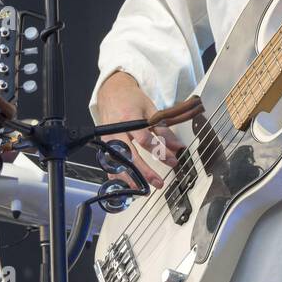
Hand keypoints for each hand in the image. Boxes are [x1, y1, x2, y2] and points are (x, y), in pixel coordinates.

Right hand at [96, 72, 185, 190]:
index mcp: (129, 119)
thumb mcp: (150, 110)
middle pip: (129, 156)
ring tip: (141, 190)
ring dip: (128, 178)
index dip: (159, 152)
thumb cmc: (131, 99)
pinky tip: (124, 186)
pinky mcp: (103, 144)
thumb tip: (178, 147)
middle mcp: (116, 131)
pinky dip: (116, 176)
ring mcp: (107, 139)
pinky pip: (108, 164)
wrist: (111, 91)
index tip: (173, 161)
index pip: (144, 140)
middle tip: (158, 183)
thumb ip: (163, 129)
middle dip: (144, 172)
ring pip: (116, 163)